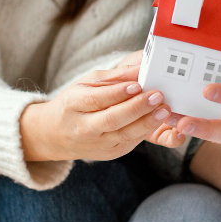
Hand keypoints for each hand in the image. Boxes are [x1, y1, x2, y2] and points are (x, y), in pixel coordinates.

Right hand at [20, 65, 174, 160]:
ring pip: (125, 135)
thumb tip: (139, 68)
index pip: (97, 99)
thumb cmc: (75, 104)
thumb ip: (113, 76)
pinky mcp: (111, 153)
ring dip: (147, 122)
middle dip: (137, 108)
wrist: (56, 135)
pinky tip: (157, 120)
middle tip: (158, 96)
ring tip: (164, 110)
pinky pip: (131, 142)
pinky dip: (146, 131)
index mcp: (74, 105)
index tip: (137, 84)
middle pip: (112, 120)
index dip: (118, 93)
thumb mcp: (86, 84)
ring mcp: (98, 144)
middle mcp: (84, 128)